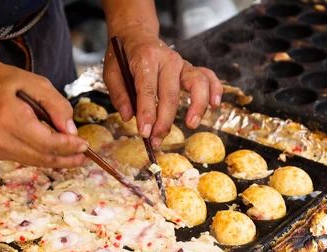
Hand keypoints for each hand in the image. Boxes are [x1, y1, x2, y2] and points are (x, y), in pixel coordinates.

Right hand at [0, 61, 86, 167]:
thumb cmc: (6, 81)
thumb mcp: (37, 83)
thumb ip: (57, 105)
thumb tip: (72, 131)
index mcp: (9, 118)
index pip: (45, 142)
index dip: (68, 146)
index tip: (85, 145)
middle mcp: (0, 138)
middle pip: (42, 156)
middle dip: (66, 157)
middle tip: (84, 155)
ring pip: (36, 161)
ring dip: (57, 160)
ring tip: (76, 156)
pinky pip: (27, 158)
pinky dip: (44, 156)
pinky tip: (57, 152)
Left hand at [103, 30, 222, 147]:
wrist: (136, 35)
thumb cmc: (123, 56)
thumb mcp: (111, 72)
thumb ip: (118, 94)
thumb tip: (128, 117)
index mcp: (146, 58)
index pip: (148, 89)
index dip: (147, 113)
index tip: (144, 133)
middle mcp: (168, 59)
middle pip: (171, 94)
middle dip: (165, 121)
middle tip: (157, 140)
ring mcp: (182, 63)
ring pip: (197, 83)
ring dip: (197, 106)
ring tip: (191, 125)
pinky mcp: (190, 69)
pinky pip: (208, 77)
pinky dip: (215, 90)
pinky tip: (215, 105)